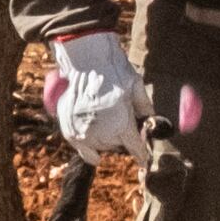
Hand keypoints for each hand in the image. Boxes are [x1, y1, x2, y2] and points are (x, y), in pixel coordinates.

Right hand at [49, 30, 142, 159]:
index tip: (145, 160)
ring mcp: (82, 131)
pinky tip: (94, 147)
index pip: (136, 150)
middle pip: (118, 147)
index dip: (142, 155)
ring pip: (100, 147)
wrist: (86, 60)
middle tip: (123, 123)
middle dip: (124, 139)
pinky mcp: (68, 128)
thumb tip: (151, 123)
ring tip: (107, 122)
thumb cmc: (114, 72)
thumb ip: (145, 109)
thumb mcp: (136, 88)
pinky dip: (88, 148)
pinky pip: (80, 147)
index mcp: (121, 124)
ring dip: (107, 140)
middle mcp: (101, 133)